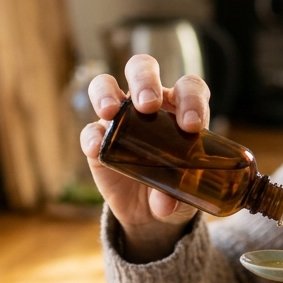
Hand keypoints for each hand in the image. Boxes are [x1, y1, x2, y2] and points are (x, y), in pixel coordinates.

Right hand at [79, 54, 210, 261]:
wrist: (152, 212)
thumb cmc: (178, 188)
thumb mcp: (184, 194)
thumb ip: (178, 195)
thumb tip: (165, 203)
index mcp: (181, 108)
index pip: (189, 88)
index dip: (191, 100)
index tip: (191, 126)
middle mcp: (149, 104)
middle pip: (143, 69)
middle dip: (145, 81)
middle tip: (147, 105)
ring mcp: (120, 118)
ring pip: (106, 85)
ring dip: (106, 93)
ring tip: (110, 112)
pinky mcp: (98, 139)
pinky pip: (90, 130)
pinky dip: (91, 137)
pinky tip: (95, 148)